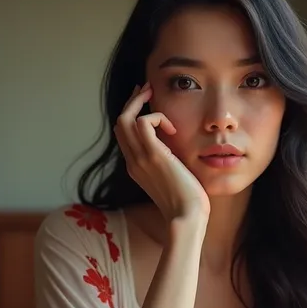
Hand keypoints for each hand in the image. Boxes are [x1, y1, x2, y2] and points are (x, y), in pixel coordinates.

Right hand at [114, 82, 209, 221]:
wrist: (186, 218)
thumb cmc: (187, 206)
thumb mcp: (173, 181)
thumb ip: (170, 165)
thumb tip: (178, 154)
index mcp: (135, 168)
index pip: (124, 136)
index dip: (131, 115)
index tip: (144, 103)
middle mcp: (132, 162)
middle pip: (119, 124)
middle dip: (131, 102)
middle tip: (145, 89)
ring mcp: (140, 159)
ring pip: (125, 119)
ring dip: (139, 103)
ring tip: (153, 96)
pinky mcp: (153, 155)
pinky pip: (143, 122)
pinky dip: (157, 117)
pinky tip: (173, 129)